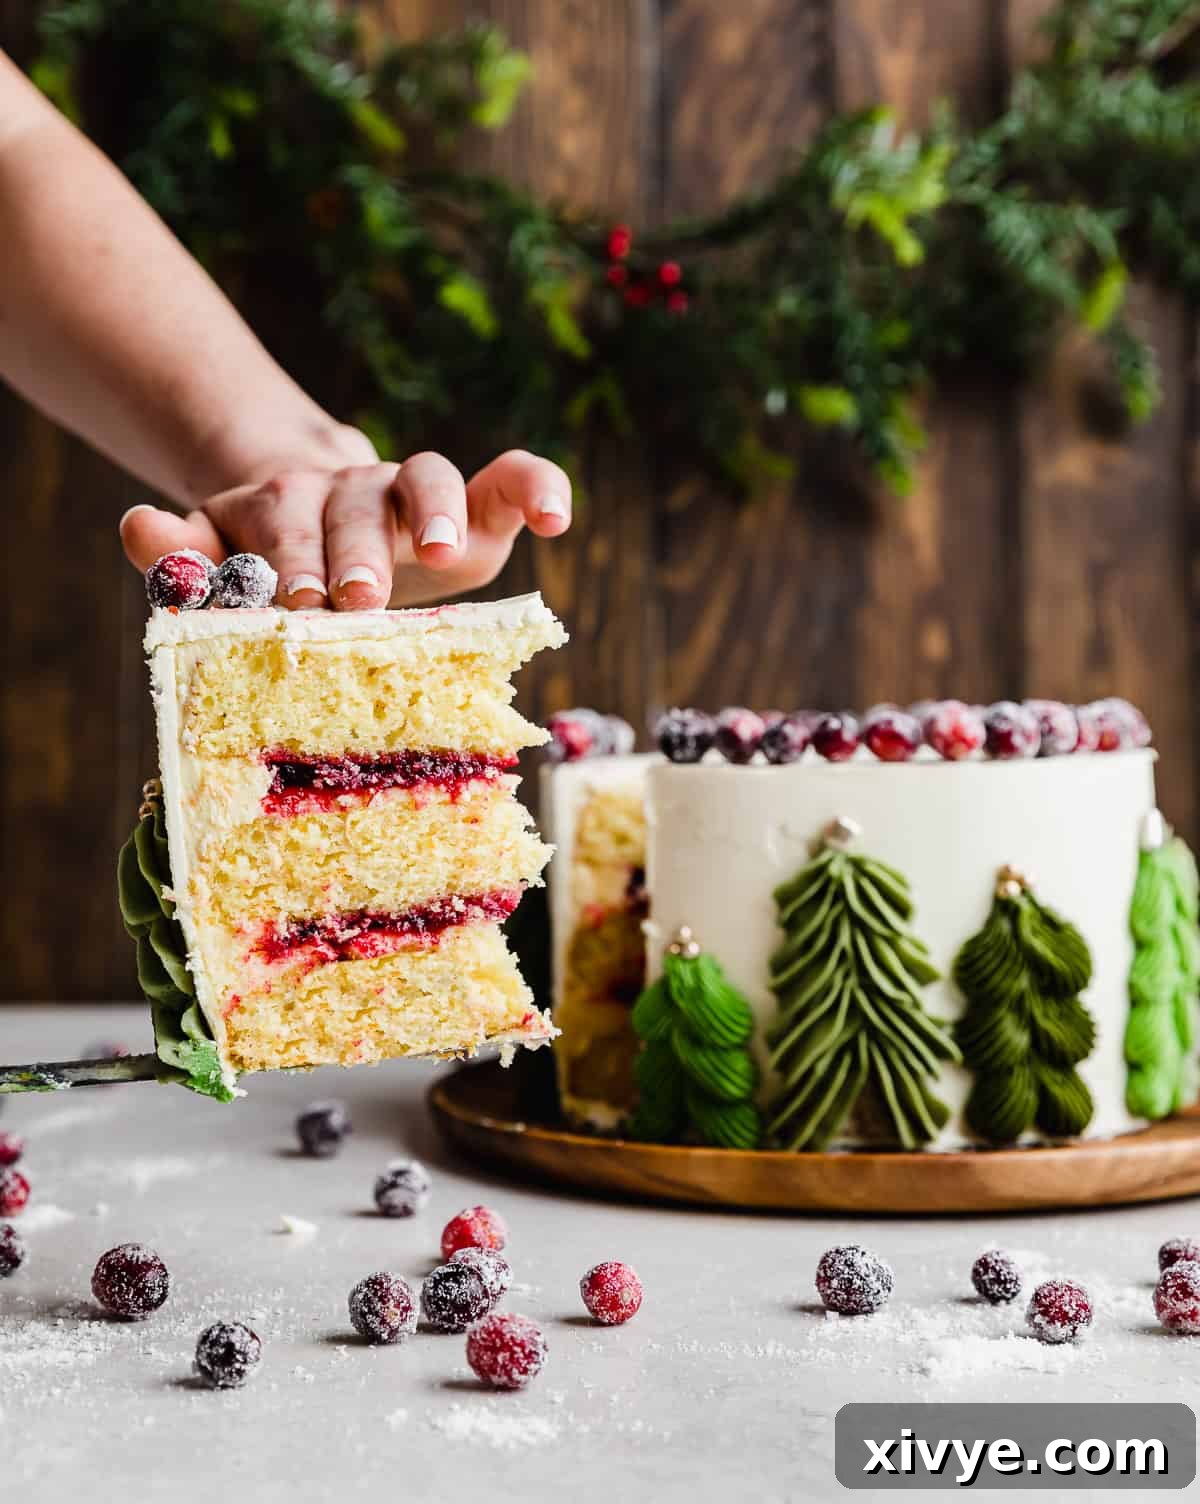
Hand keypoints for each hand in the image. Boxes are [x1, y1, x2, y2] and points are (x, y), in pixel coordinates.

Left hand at [120, 440, 571, 608]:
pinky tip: (558, 520)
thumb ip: (185, 551)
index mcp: (291, 504)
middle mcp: (354, 488)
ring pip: (430, 475)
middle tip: (357, 598)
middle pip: (357, 505)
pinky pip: (513, 476)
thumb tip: (136, 524)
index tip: (295, 603)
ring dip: (439, 510)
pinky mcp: (478, 504)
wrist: (330, 524)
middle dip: (358, 550)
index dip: (293, 557)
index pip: (290, 521)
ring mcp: (417, 492)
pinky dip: (538, 486)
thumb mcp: (224, 555)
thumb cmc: (279, 562)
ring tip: (448, 554)